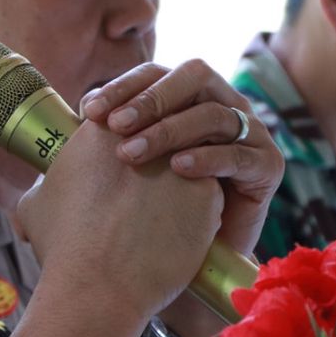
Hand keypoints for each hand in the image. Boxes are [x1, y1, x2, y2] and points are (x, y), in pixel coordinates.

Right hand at [16, 118, 223, 328]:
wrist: (98, 288)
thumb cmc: (63, 247)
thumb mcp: (35, 204)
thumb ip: (46, 185)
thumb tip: (44, 191)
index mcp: (102, 129)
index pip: (125, 115)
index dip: (125, 137)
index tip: (122, 161)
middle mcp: (146, 134)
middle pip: (162, 129)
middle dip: (159, 150)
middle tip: (146, 185)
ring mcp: (182, 160)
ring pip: (191, 156)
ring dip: (183, 174)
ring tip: (166, 206)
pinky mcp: (208, 192)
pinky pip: (209, 189)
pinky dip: (199, 205)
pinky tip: (183, 227)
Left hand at [79, 59, 280, 257]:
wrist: (189, 262)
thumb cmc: (148, 214)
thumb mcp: (117, 175)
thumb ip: (97, 149)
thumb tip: (68, 127)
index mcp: (184, 100)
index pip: (155, 74)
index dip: (123, 86)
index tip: (89, 112)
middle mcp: (220, 106)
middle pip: (193, 77)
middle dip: (151, 99)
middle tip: (115, 126)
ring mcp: (249, 134)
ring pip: (214, 113)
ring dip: (170, 130)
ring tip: (133, 154)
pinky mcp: (267, 166)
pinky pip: (240, 153)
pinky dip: (207, 157)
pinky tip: (176, 170)